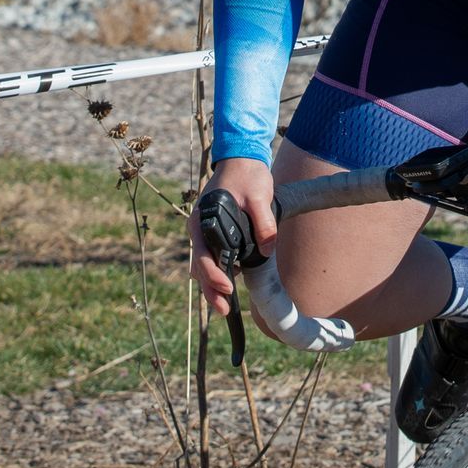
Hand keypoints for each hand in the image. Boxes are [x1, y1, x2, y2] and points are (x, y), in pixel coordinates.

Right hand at [190, 157, 276, 316]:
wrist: (242, 158)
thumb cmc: (247, 174)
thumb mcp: (258, 196)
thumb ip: (263, 222)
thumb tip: (268, 249)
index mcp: (202, 220)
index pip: (201, 255)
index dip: (213, 275)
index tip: (228, 286)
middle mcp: (199, 228)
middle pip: (199, 266)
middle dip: (210, 290)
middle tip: (224, 310)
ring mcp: (205, 231)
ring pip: (204, 265)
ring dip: (212, 285)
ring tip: (225, 306)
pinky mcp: (215, 232)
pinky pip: (212, 256)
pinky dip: (217, 272)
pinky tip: (231, 282)